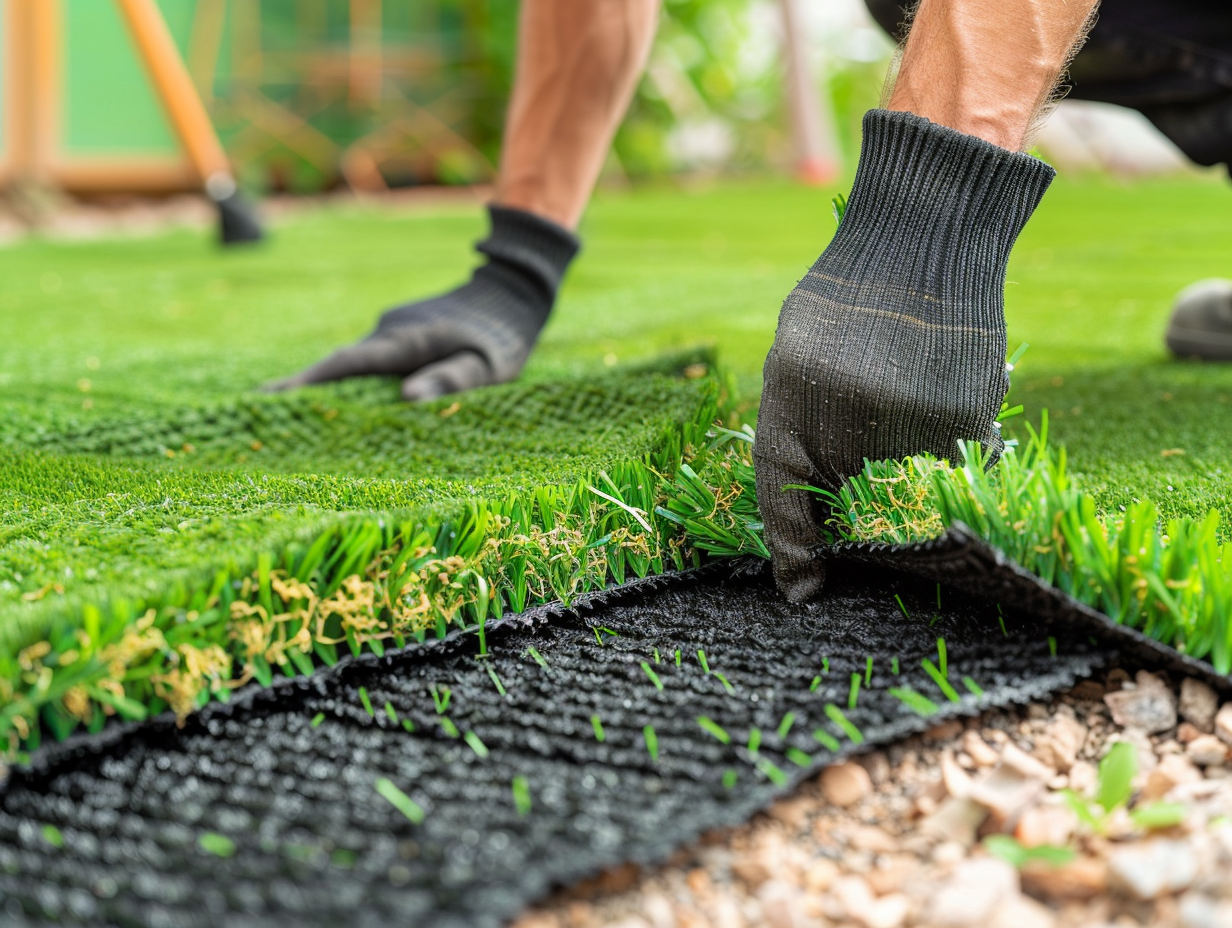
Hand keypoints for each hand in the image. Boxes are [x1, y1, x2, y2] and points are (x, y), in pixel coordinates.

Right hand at [263, 286, 541, 401]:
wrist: (512, 286)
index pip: (346, 364)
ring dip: (331, 387)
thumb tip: (407, 399)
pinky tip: (351, 404)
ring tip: (300, 420)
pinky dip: (357, 379)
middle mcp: (390, 332)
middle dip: (304, 390)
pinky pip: (371, 358)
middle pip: (339, 365)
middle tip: (262, 416)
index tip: (267, 396)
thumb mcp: (490, 366)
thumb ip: (451, 379)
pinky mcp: (401, 330)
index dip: (307, 382)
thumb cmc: (505, 335)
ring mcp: (393, 328)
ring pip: (355, 362)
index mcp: (406, 342)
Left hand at [753, 110, 1052, 601]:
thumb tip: (814, 515)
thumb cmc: (847, 302)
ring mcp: (908, 424)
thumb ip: (798, 430)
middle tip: (868, 506)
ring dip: (913, 470)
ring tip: (909, 410)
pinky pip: (957, 463)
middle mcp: (845, 422)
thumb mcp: (796, 359)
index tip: (802, 593)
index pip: (782, 500)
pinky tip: (941, 403)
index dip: (792, 552)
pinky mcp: (966, 420)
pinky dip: (951, 448)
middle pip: (852, 508)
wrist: (923, 237)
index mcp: (790, 404)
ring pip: (912, 487)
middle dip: (859, 518)